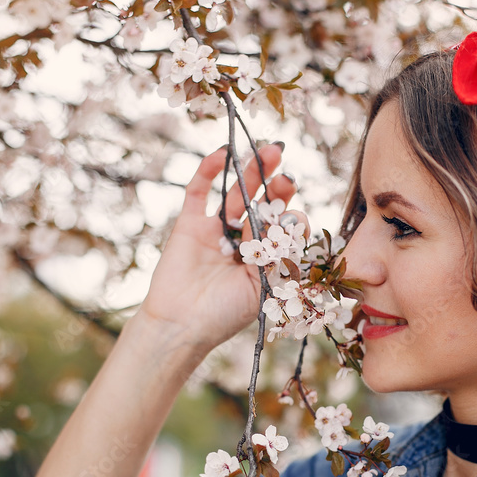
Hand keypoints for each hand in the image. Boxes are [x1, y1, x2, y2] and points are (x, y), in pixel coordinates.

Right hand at [139, 144, 308, 351]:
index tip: (295, 220)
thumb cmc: (225, 314)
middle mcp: (241, 241)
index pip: (283, 228)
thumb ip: (279, 253)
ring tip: (270, 150)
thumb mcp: (264, 286)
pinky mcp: (189, 224)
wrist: (181, 326)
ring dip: (253, 170)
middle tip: (287, 173)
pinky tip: (224, 153)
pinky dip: (209, 171)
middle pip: (262, 204)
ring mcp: (215, 230)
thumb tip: (294, 218)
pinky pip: (198, 192)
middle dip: (277, 186)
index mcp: (264, 258)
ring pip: (236, 192)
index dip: (291, 219)